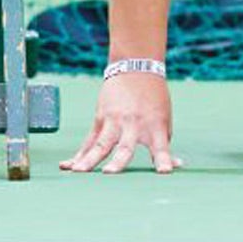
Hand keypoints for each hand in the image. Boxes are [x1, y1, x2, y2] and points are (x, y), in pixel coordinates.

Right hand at [61, 71, 178, 174]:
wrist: (136, 67)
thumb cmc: (154, 99)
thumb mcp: (164, 120)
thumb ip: (164, 144)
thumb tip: (175, 167)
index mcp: (155, 126)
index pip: (160, 147)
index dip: (163, 159)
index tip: (165, 172)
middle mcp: (134, 125)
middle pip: (125, 147)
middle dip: (118, 161)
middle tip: (109, 174)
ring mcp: (115, 121)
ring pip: (100, 144)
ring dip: (89, 159)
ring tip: (79, 172)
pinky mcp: (101, 118)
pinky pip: (89, 141)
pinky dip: (79, 154)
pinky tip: (67, 166)